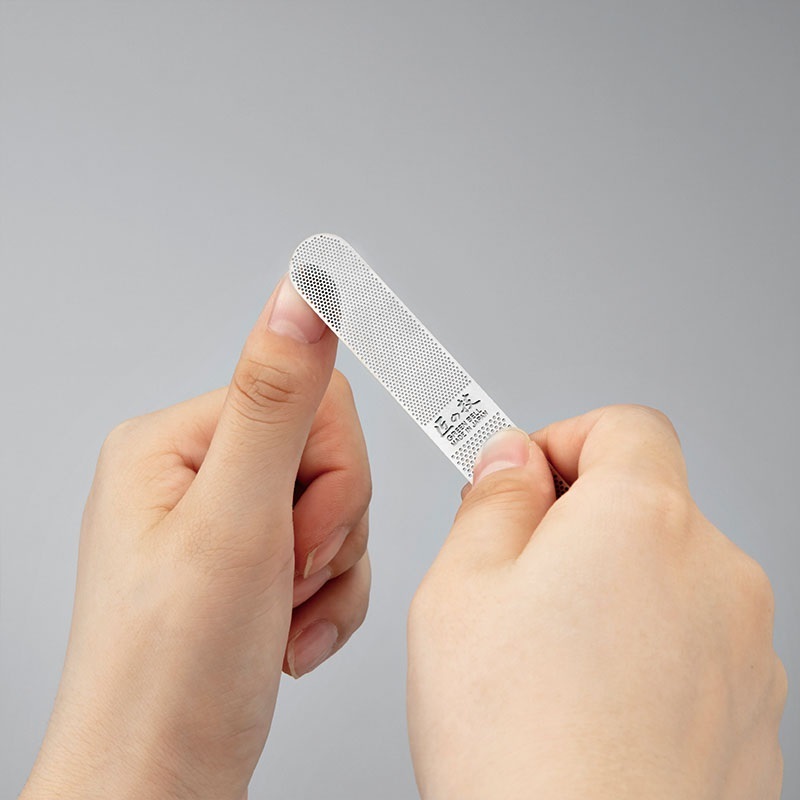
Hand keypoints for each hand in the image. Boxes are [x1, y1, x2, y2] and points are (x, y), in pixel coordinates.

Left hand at [22, 276, 370, 799]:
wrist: (158, 786)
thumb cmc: (170, 674)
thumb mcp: (236, 521)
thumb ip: (280, 397)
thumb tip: (304, 290)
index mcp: (175, 443)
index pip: (311, 397)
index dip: (331, 473)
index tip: (295, 533)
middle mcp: (197, 474)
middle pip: (331, 453)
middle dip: (330, 528)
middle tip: (281, 579)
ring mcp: (226, 522)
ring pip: (341, 508)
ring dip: (332, 572)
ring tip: (278, 617)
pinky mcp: (251, 565)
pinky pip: (336, 555)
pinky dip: (330, 602)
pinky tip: (285, 638)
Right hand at [407, 406, 785, 799]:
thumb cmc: (517, 745)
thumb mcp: (459, 586)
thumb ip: (494, 498)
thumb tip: (514, 458)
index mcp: (643, 518)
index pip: (624, 426)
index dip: (562, 442)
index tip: (522, 483)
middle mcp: (715, 570)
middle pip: (645, 501)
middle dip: (575, 522)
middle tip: (513, 580)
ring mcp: (747, 645)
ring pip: (665, 575)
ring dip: (609, 589)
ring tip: (547, 661)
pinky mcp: (754, 710)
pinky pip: (692, 643)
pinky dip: (645, 650)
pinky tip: (592, 706)